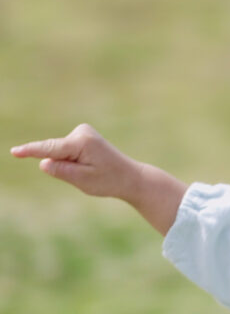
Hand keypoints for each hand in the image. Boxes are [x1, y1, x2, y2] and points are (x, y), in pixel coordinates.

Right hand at [11, 123, 188, 235]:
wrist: (130, 176)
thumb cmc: (109, 180)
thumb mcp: (83, 180)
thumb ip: (61, 171)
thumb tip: (43, 162)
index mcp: (82, 142)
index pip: (50, 149)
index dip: (31, 151)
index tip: (14, 152)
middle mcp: (81, 132)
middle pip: (55, 152)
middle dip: (63, 167)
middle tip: (89, 173)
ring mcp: (81, 132)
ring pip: (60, 153)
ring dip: (69, 165)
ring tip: (92, 170)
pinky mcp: (81, 136)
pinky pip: (65, 152)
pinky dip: (72, 162)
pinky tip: (90, 166)